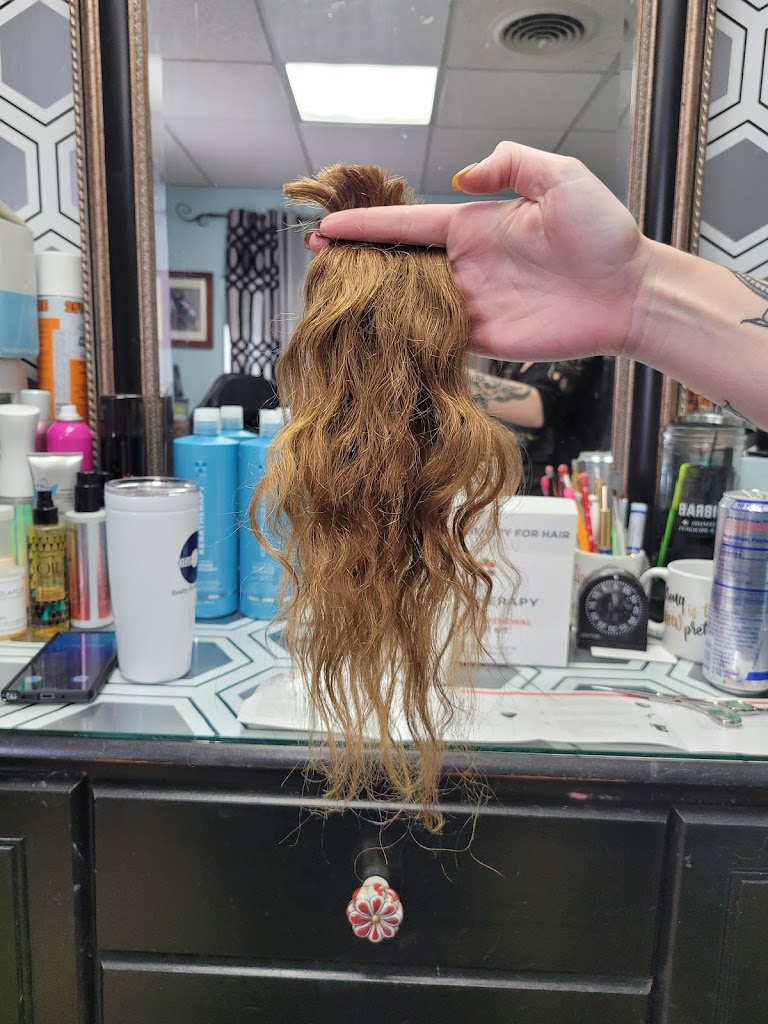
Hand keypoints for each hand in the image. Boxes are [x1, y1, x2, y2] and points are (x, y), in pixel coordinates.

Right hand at [308, 141, 652, 361]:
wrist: (631, 294)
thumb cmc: (603, 234)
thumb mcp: (561, 178)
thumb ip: (510, 164)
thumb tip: (462, 174)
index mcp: (474, 227)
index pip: (407, 224)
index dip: (366, 226)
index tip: (327, 226)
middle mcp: (466, 266)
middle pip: (399, 265)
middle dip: (357, 265)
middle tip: (317, 265)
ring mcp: (473, 305)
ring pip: (410, 304)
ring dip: (374, 304)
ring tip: (332, 304)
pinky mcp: (486, 340)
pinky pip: (437, 340)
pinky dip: (407, 340)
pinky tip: (376, 341)